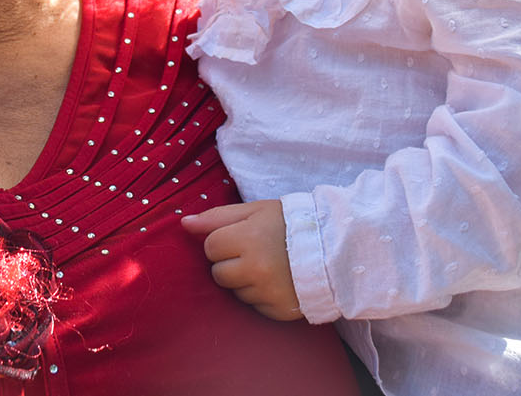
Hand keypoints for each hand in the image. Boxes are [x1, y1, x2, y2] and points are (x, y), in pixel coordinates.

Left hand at [181, 200, 302, 320]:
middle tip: (254, 252)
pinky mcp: (279, 311)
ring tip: (268, 267)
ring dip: (245, 281)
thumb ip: (217, 216)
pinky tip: (278, 282)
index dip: (223, 241)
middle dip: (230, 264)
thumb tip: (184, 223)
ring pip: (236, 292)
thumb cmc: (291, 223)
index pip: (210, 247)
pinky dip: (262, 297)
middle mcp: (255, 269)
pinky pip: (255, 307)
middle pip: (218, 274)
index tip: (241, 237)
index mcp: (247, 239)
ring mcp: (267, 293)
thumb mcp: (255, 209)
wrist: (335, 247)